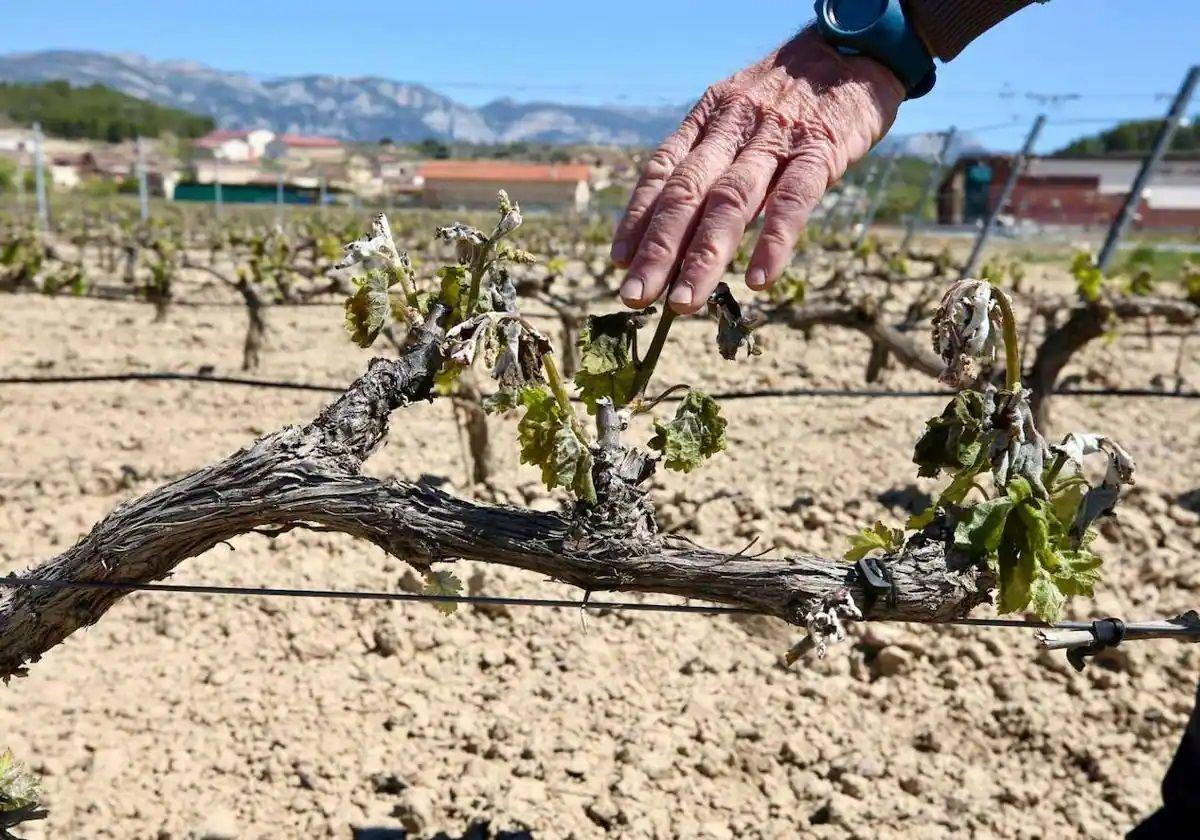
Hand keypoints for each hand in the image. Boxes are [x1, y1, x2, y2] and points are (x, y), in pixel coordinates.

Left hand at [611, 27, 904, 313]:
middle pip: (686, 194)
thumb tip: (683, 220)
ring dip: (702, 257)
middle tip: (635, 297)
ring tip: (682, 302)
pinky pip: (794, 200)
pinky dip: (773, 241)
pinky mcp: (821, 150)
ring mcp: (777, 140)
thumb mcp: (741, 112)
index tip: (618, 261)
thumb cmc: (794, 94)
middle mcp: (734, 128)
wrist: (856, 48)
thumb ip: (715, 158)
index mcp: (709, 119)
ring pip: (730, 202)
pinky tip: (758, 280)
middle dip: (657, 250)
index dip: (637, 217)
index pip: (662, 171)